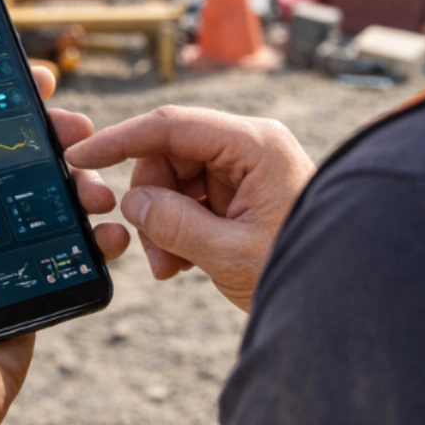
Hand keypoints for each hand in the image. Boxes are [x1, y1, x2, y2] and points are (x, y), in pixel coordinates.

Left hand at [0, 66, 129, 424]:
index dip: (0, 101)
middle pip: (22, 158)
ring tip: (99, 190)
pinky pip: (76, 249)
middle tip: (81, 126)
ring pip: (56, 198)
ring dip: (85, 183)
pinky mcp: (36, 281)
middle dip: (56, 136)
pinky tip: (114, 230)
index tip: (34, 77)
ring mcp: (5, 250)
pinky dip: (101, 236)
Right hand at [66, 107, 315, 311]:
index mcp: (255, 145)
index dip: (121, 140)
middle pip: (170, 155)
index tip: (81, 156)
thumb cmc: (300, 269)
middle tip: (153, 253)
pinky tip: (183, 263)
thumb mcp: (229, 255)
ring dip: (163, 223)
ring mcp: (248, 169)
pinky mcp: (244, 193)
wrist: (343, 298)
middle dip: (150, 202)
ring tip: (172, 267)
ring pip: (176, 180)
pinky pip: (192, 199)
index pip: (173, 126)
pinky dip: (179, 229)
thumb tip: (133, 202)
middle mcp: (251, 147)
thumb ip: (174, 224)